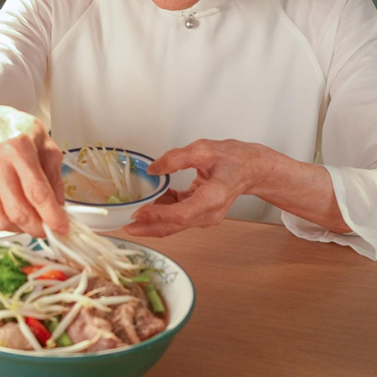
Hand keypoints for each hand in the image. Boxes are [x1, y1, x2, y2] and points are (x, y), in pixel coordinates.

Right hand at [0, 106, 68, 237]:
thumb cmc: (20, 134)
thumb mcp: (46, 145)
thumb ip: (55, 176)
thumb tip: (60, 208)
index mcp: (19, 148)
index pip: (36, 191)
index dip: (51, 214)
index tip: (62, 227)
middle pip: (18, 210)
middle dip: (38, 228)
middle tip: (51, 230)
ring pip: (4, 219)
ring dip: (24, 228)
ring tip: (36, 221)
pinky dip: (11, 223)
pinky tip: (20, 213)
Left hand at [124, 139, 269, 236]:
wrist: (251, 169)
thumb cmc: (233, 159)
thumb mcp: (204, 149)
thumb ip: (177, 158)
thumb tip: (153, 169)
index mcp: (213, 198)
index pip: (181, 214)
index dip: (158, 216)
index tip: (138, 213)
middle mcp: (210, 213)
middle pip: (175, 226)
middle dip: (149, 227)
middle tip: (125, 226)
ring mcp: (206, 217)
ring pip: (175, 224)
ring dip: (153, 220)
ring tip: (132, 214)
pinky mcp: (202, 215)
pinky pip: (179, 217)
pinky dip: (163, 212)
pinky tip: (151, 202)